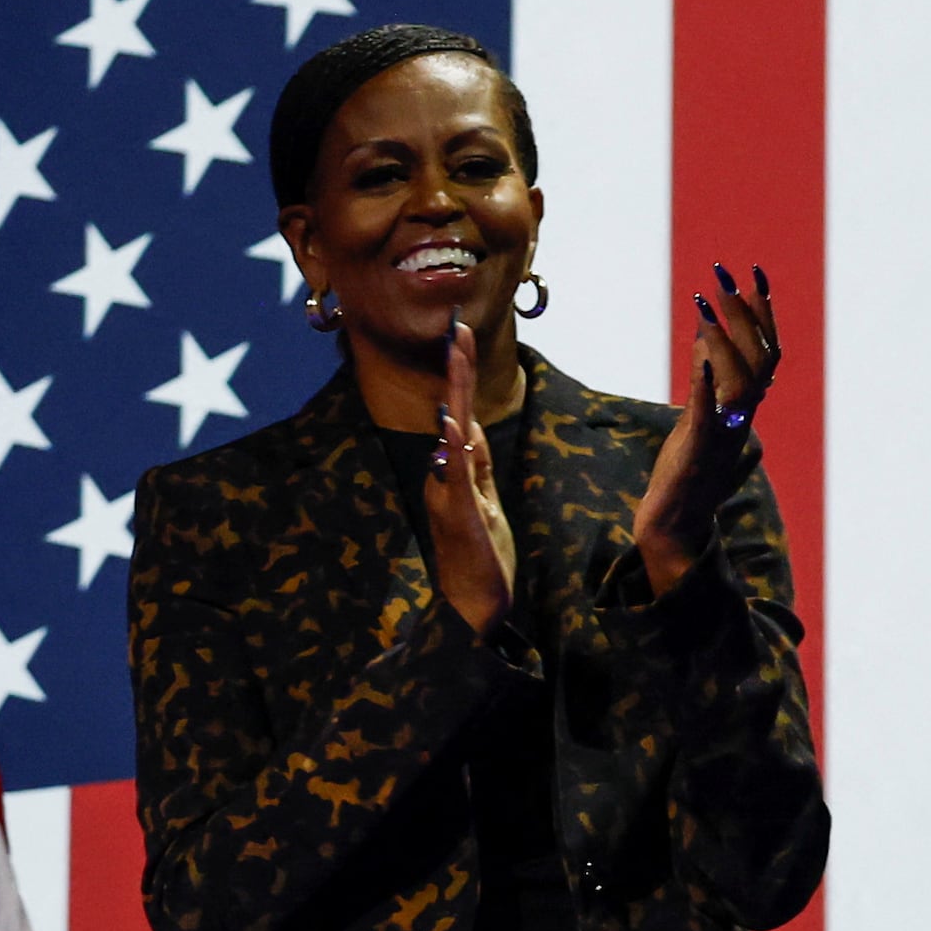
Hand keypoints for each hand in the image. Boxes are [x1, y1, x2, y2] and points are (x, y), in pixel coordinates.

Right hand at [423, 316, 515, 635]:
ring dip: (455, 391)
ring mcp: (449, 490)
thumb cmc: (480, 556)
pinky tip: (451, 419)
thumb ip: (475, 465)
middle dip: (457, 367)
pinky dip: (452, 444)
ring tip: (454, 354)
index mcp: (457, 469)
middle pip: (454, 410)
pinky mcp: (457, 511)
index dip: (461, 373)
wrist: (473, 603)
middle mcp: (446, 473)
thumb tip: (466, 425)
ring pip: (453, 431)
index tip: (461, 335)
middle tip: (457, 326)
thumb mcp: (484, 500)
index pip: (461, 411)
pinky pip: (454, 471)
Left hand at [629, 260, 784, 590]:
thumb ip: (705, 377)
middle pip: (760, 357)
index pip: (766, 351)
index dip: (763, 312)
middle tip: (726, 275)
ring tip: (707, 302)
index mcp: (746, 406)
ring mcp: (725, 432)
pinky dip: (708, 382)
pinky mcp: (700, 449)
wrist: (675, 520)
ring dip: (726, 338)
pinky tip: (700, 353)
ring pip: (741, 379)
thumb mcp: (697, 414)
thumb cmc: (686, 468)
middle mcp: (743, 416)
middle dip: (745, 314)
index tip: (754, 272)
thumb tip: (704, 333)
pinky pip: (709, 411)